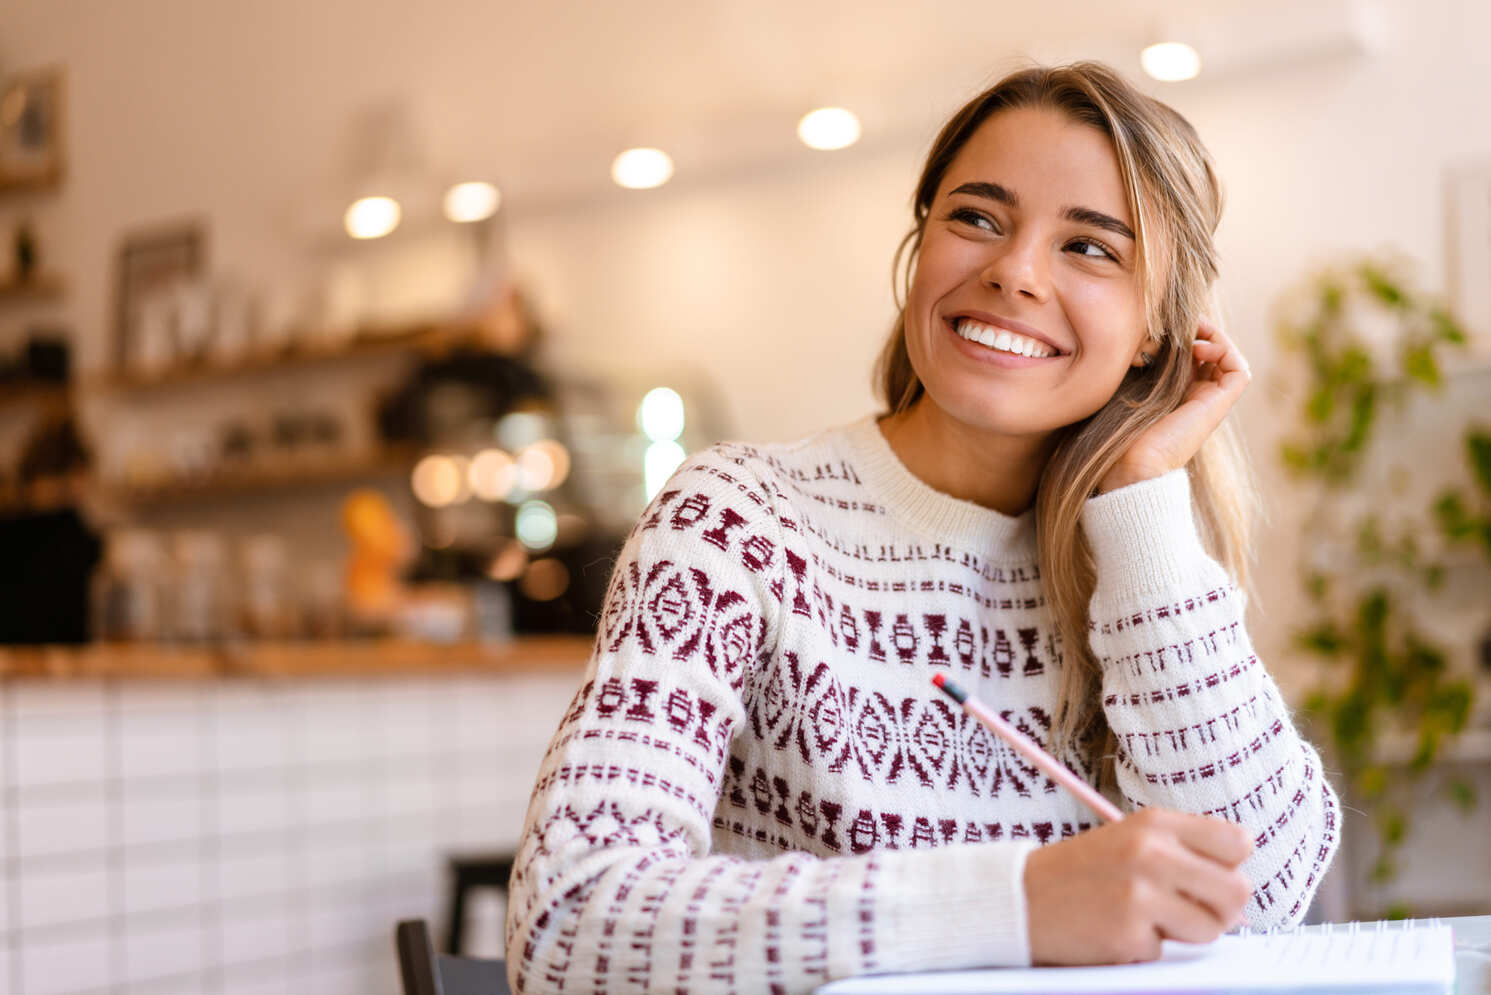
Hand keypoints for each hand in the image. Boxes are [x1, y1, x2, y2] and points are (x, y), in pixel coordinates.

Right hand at [1023, 807, 1254, 964]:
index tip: (1204, 877)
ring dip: (1184, 933)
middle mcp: (1151, 852)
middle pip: (1237, 890)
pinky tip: (1115, 931)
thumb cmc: (1081, 873)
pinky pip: (1167, 951)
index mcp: (1154, 823)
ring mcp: (1139, 893)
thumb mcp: (1130, 843)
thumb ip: (1183, 857)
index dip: (1228, 867)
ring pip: (1211, 927)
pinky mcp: (1128, 933)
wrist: (1019, 898)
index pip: (1236, 842)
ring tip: (1145, 919)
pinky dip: (1145, 948)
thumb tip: (1241, 900)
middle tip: (1187, 911)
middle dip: (1220, 910)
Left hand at [1097, 320, 1251, 493]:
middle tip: (1180, 321)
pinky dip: (1226, 352)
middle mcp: (1196, 396)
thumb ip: (1138, 364)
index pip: (1191, 355)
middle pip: (1211, 353)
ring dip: (1214, 337)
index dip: (1184, 334)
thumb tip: (1138, 334)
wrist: (1134, 463)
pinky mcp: (1220, 405)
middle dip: (1199, 331)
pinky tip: (1200, 348)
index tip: (1163, 325)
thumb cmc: (1121, 431)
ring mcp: (1210, 401)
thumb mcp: (1127, 388)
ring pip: (1227, 359)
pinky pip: (1239, 371)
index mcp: (1175, 393)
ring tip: (1191, 332)